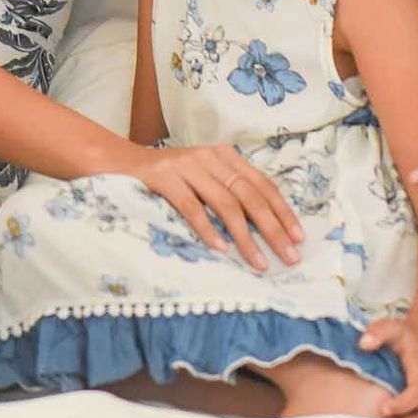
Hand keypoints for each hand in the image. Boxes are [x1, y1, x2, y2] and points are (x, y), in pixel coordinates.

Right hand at [119, 144, 303, 270]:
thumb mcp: (202, 176)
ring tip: (258, 262)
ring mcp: (185, 165)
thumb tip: (265, 226)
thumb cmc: (166, 177)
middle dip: (272, 229)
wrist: (118, 161)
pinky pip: (191, 207)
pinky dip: (208, 229)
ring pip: (224, 203)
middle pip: (249, 195)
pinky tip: (221, 249)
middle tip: (289, 256)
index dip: (282, 211)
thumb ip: (228, 190)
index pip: (262, 184)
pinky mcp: (163, 177)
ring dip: (245, 237)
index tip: (298, 237)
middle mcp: (209, 157)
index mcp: (224, 155)